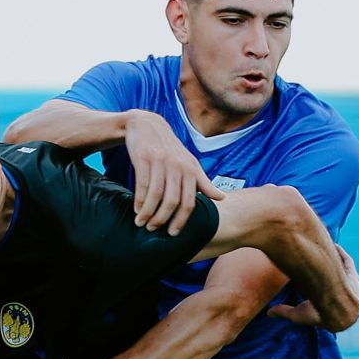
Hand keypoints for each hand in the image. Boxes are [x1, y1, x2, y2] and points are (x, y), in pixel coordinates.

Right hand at [123, 111, 210, 233]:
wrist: (147, 125)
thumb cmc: (170, 149)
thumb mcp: (190, 163)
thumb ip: (203, 182)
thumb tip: (222, 198)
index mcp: (191, 170)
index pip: (189, 202)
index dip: (181, 221)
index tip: (173, 233)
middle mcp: (178, 166)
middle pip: (173, 201)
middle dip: (163, 219)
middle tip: (154, 230)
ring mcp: (161, 162)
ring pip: (156, 195)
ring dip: (148, 213)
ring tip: (141, 223)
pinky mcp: (144, 158)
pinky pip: (142, 185)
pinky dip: (139, 200)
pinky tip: (136, 209)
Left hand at [268, 244, 358, 332]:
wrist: (335, 310)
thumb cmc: (318, 314)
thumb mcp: (297, 314)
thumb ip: (284, 312)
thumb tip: (268, 313)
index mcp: (334, 308)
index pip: (327, 296)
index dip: (319, 287)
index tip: (309, 278)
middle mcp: (345, 297)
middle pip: (335, 280)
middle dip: (328, 272)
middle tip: (317, 260)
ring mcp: (352, 288)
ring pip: (342, 271)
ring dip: (335, 262)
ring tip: (326, 250)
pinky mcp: (354, 278)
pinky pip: (348, 264)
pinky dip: (341, 255)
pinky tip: (334, 246)